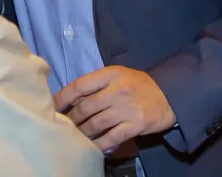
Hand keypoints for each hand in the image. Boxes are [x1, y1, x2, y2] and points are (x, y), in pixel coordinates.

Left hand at [54, 66, 175, 152]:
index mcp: (110, 75)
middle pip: (85, 107)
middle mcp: (117, 91)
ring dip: (81, 131)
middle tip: (63, 124)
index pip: (80, 85)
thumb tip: (70, 98)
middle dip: (70, 118)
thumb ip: (96, 84)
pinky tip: (91, 146)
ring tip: (74, 135)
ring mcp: (126, 109)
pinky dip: (99, 144)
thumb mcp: (117, 75)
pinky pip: (111, 138)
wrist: (169, 95)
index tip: (53, 106)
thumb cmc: (137, 85)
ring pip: (95, 124)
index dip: (63, 97)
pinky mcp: (135, 126)